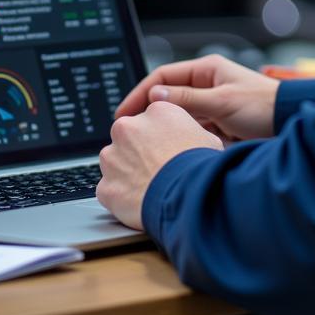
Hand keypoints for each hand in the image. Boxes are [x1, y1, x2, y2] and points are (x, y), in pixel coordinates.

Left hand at [97, 101, 221, 228]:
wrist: (187, 197)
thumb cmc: (200, 169)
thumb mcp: (208, 138)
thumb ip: (189, 132)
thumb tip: (191, 139)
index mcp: (156, 112)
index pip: (150, 119)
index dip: (158, 137)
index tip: (163, 149)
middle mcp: (128, 128)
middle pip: (127, 136)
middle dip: (137, 151)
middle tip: (155, 168)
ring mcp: (113, 156)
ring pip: (114, 161)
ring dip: (126, 172)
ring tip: (148, 187)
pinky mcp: (106, 185)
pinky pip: (109, 189)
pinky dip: (120, 196)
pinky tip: (138, 202)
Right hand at [115, 53, 279, 143]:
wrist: (293, 125)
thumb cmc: (264, 106)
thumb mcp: (222, 102)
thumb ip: (188, 100)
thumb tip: (155, 97)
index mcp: (206, 70)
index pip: (163, 77)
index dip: (140, 94)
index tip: (124, 112)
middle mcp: (207, 85)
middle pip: (168, 98)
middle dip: (149, 114)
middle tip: (129, 132)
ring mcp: (212, 106)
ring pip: (179, 117)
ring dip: (166, 128)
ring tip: (147, 145)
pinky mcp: (218, 126)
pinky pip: (192, 130)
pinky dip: (182, 139)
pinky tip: (172, 150)